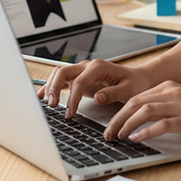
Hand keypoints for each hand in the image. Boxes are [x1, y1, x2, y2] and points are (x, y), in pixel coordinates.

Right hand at [38, 59, 155, 117]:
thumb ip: (112, 93)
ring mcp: (82, 71)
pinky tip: (42, 96)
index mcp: (98, 67)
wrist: (139, 79)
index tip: (70, 113)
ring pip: (59, 74)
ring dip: (51, 87)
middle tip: (53, 106)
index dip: (73, 98)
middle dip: (54, 88)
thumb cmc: (135, 84)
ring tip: (48, 104)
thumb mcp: (128, 90)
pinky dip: (51, 87)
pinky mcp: (80, 78)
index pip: (79, 81)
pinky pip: (61, 80)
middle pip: (63, 72)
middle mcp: (87, 66)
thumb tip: (97, 97)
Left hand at [105, 81, 180, 143]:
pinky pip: (161, 124)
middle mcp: (172, 92)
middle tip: (108, 133)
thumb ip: (162, 104)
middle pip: (135, 102)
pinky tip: (137, 139)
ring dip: (127, 125)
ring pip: (144, 111)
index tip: (110, 125)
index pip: (136, 97)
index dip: (119, 111)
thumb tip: (137, 117)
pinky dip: (146, 132)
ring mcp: (180, 105)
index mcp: (168, 86)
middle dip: (118, 119)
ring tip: (119, 137)